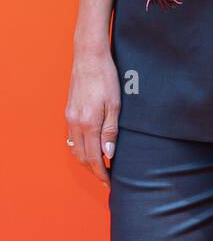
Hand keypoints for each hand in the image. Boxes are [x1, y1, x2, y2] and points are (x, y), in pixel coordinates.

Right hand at [65, 47, 120, 186]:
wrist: (89, 57)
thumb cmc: (106, 78)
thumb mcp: (115, 104)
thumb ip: (111, 131)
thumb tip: (108, 155)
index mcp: (89, 124)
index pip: (93, 158)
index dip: (101, 173)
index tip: (110, 183)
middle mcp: (76, 123)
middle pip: (82, 157)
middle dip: (94, 171)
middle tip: (107, 179)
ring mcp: (70, 118)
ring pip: (75, 149)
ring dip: (86, 161)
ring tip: (100, 167)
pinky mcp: (69, 112)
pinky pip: (72, 138)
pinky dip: (80, 149)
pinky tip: (89, 148)